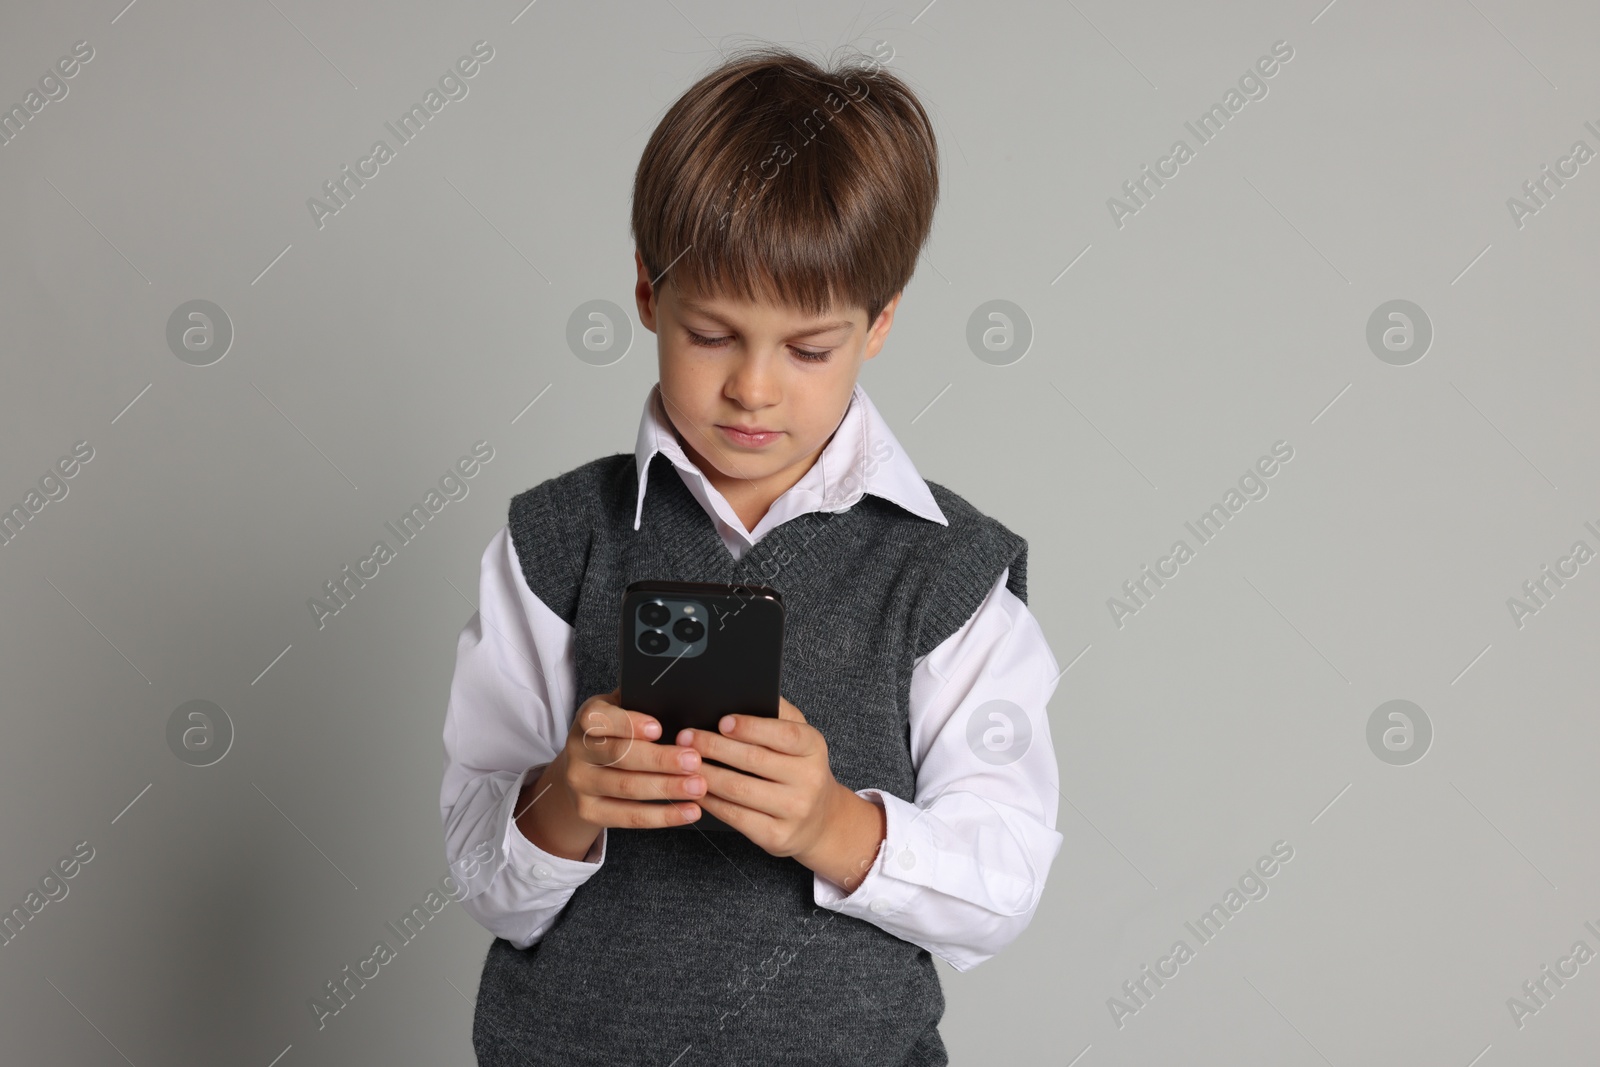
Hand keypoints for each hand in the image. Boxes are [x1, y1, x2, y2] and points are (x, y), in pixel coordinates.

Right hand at [517, 688, 705, 859]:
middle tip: (694, 761)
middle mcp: (578, 750)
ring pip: (627, 788)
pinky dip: (663, 816)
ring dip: (667, 788)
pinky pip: (629, 817)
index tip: (658, 729)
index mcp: (587, 719)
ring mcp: (580, 783)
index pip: (600, 719)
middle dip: (660, 760)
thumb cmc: (614, 736)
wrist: (582, 771)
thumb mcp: (619, 713)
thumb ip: (640, 706)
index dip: (629, 724)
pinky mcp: (588, 811)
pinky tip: (689, 811)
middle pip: (620, 756)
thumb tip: (678, 701)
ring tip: (698, 786)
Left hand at [675, 697, 850, 863]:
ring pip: (739, 789)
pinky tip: (696, 789)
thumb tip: (738, 694)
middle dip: (713, 746)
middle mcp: (809, 779)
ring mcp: (794, 811)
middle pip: (754, 760)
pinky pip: (735, 816)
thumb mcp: (799, 739)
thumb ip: (776, 715)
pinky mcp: (778, 836)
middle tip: (686, 738)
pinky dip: (711, 801)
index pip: (783, 734)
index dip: (751, 727)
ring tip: (684, 762)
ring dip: (705, 773)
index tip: (722, 721)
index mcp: (813, 748)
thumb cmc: (799, 770)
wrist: (821, 820)